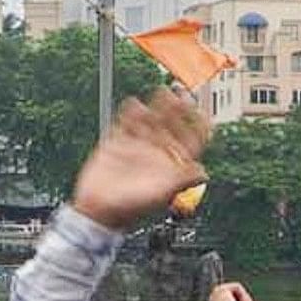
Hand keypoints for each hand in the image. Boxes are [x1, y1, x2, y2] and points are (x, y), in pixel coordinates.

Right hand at [68, 92, 210, 233]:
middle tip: (182, 92)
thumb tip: (203, 173)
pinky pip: (128, 120)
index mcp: (173, 164)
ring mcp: (139, 145)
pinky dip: (132, 110)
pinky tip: (134, 102)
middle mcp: (158, 152)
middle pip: (174, 123)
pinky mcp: (119, 142)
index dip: (200, 124)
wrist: (97, 209)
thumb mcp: (160, 193)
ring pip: (154, 118)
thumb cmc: (130, 207)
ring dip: (159, 104)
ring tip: (162, 91)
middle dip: (180, 107)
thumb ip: (181, 181)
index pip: (193, 139)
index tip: (202, 110)